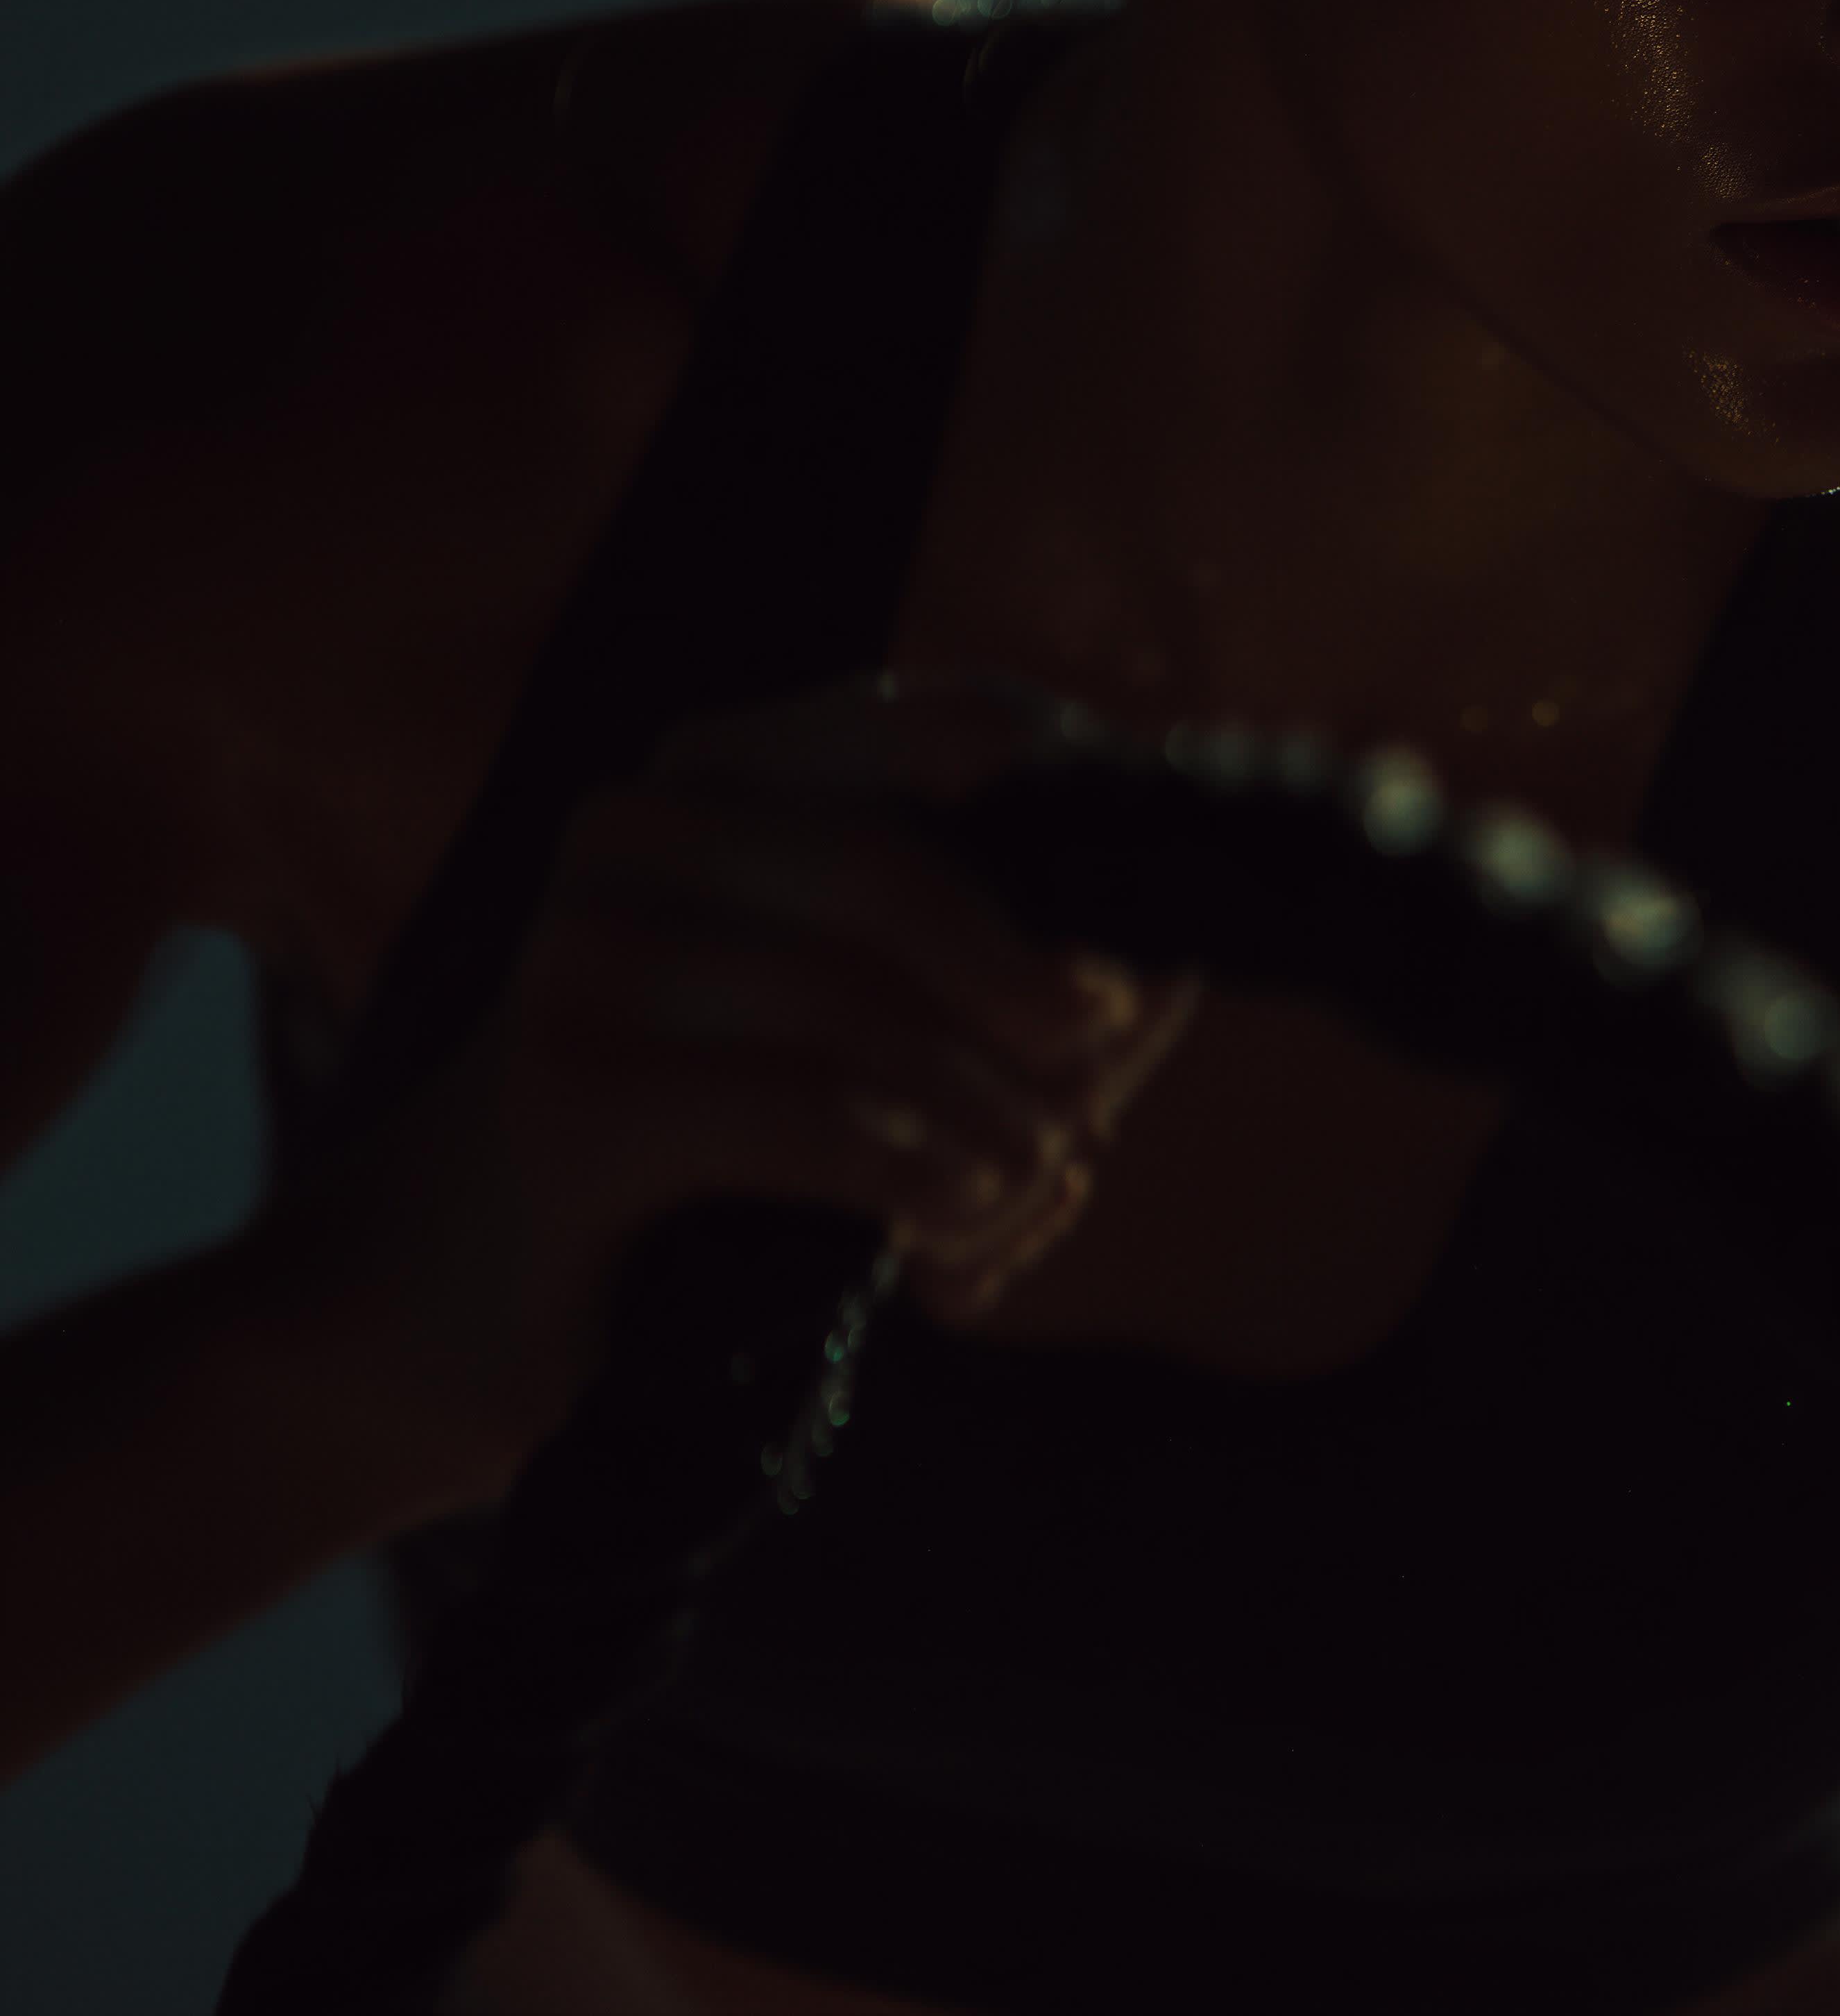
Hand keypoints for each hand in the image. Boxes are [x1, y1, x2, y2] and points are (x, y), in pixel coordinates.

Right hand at [290, 671, 1196, 1489]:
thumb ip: (1002, 949)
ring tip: (1019, 1192)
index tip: (1129, 971)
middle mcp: (635, 822)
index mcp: (719, 762)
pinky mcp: (566, 1094)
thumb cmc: (722, 1149)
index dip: (1069, 825)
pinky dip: (917, 1177)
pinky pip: (813, 1118)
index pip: (949, 728)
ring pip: (863, 1006)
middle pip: (903, 864)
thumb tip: (1165, 943)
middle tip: (1087, 1104)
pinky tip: (949, 1237)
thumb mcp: (868, 1011)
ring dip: (989, 1123)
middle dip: (1029, 999)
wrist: (482, 1304)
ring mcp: (580, 949)